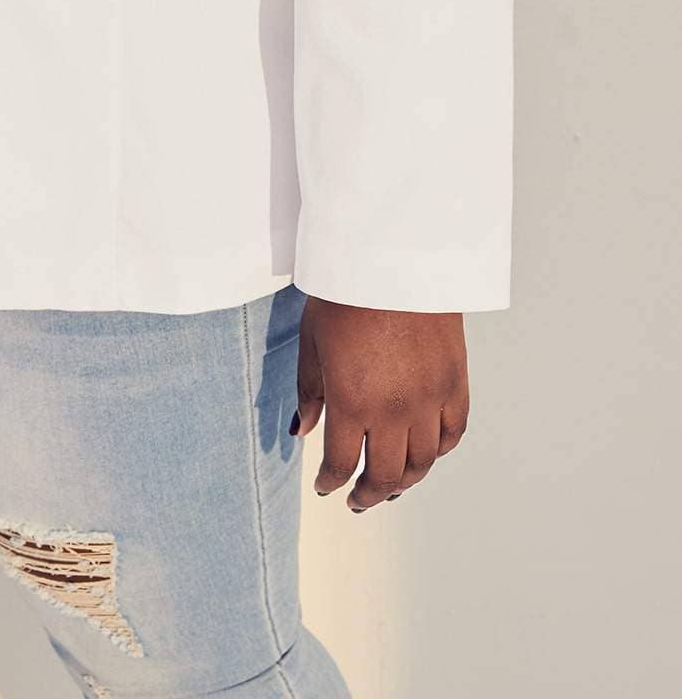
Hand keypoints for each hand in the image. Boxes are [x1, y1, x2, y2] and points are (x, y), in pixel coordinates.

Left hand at [290, 296, 469, 510]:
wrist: (394, 258)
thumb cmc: (345, 294)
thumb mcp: (312, 341)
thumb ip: (309, 390)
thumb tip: (304, 430)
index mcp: (352, 402)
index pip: (342, 463)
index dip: (331, 483)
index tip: (325, 487)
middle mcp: (394, 410)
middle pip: (386, 475)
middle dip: (368, 495)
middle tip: (358, 500)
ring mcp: (430, 399)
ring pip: (423, 462)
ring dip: (406, 481)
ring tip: (392, 487)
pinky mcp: (455, 382)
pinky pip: (453, 432)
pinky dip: (439, 450)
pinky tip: (425, 453)